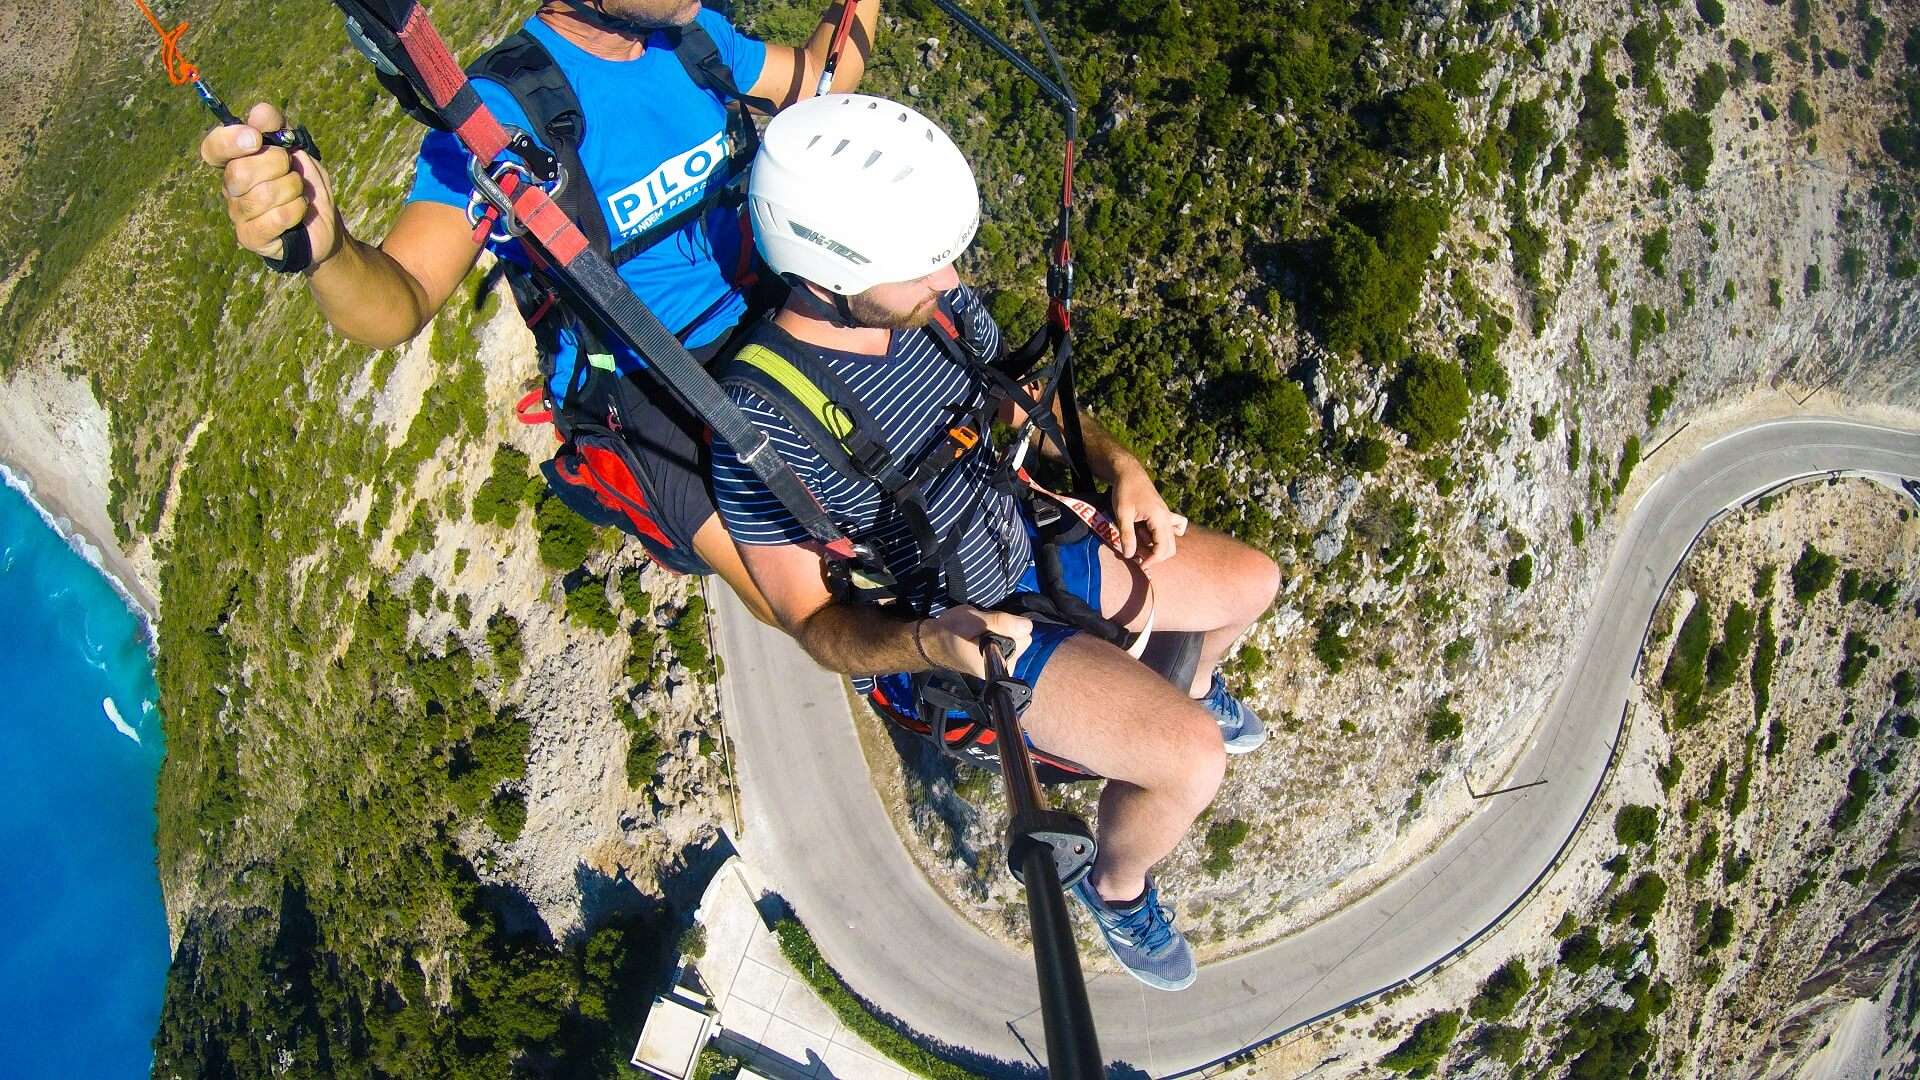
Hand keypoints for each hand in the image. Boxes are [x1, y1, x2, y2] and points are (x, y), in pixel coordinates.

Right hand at [201, 103, 341, 267]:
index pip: (212, 148)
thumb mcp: (297, 148)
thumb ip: (277, 127)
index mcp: (235, 161)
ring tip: (298, 192)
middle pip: (239, 172)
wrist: (324, 222)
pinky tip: (299, 210)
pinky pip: (273, 220)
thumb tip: (260, 112)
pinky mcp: (251, 237)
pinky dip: (295, 211)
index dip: (229, 141)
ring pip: (260, 196)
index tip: (256, 138)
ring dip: (292, 190)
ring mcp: (238, 214)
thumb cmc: (305, 183)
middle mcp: (230, 187)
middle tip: (291, 170)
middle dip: (277, 165)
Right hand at [925, 607, 1032, 679]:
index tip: (989, 626)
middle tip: (984, 627)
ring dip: (1003, 630)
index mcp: (997, 666)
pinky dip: (1000, 634)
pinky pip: (1010, 641)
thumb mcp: (973, 621)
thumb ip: (1000, 622)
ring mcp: (1002, 666)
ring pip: (1017, 638)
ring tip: (982, 630)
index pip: (1023, 639)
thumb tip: (1028, 625)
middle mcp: (1003, 669)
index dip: (1009, 627)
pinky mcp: (1000, 660)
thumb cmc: (950, 631)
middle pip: (1023, 639)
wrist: (934, 640)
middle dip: (1007, 628)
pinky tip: (985, 634)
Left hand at [1109, 457, 1185, 566]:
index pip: (1163, 549)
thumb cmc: (1125, 491)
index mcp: (1160, 519)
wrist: (1129, 472)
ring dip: (1156, 546)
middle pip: (1170, 548)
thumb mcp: (1122, 514)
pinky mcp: (1163, 514)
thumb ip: (1127, 536)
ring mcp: (1167, 516)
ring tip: (1138, 538)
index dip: (1151, 560)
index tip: (1138, 564)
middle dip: (1154, 555)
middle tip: (1136, 551)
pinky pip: (1171, 530)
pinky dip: (1161, 537)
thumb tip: (1130, 555)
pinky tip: (1147, 533)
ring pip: (1170, 540)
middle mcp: (1168, 519)